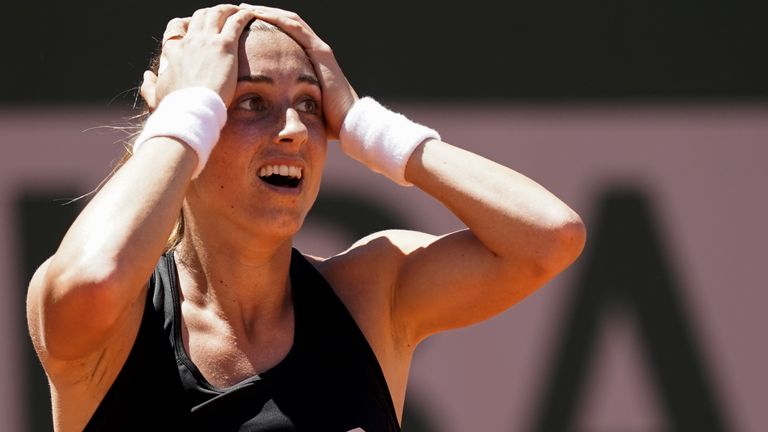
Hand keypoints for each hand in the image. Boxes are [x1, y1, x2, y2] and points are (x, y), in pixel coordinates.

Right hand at [140, 5, 255, 109]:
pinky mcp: (225, 46)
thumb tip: (147, 75)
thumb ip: (149, 85)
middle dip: (211, 13)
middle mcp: (189, 41)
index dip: (185, 24)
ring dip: (229, 9)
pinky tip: (251, 15)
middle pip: (200, 16)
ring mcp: (207, 41)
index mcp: (173, 51)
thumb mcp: (156, 96)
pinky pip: (236, 22)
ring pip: (218, 13)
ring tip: (239, 11)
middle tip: (223, 17)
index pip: (175, 28)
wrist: (192, 109)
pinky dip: (244, 16)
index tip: (195, 27)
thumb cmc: (175, 107)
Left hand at [239, 4, 357, 139]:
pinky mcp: (321, 52)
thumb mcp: (301, 107)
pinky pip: (296, 28)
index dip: (266, 26)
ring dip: (267, 12)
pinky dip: (277, 19)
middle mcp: (316, 50)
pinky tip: (261, 14)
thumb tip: (267, 110)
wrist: (349, 124)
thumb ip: (289, 101)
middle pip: (286, 23)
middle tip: (241, 9)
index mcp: (311, 60)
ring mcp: (320, 49)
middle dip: (263, 14)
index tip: (244, 24)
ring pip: (290, 21)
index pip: (286, 34)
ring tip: (246, 8)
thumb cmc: (327, 122)